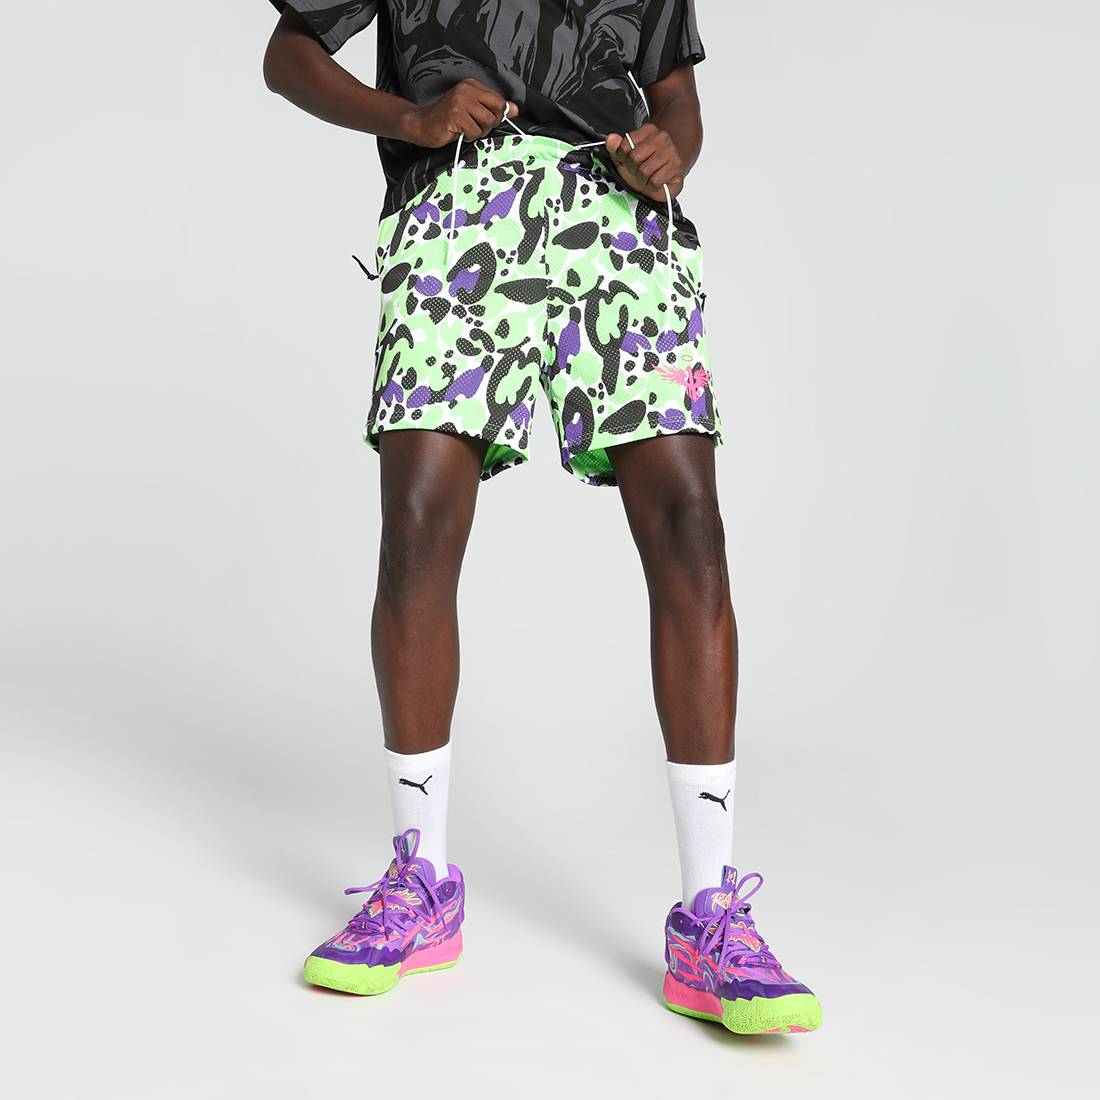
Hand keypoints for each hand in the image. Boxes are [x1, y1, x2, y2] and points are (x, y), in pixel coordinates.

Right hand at [403, 78, 517, 147]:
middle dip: (490, 124)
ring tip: (466, 130)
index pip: (499, 100)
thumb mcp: (473, 111)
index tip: (485, 121)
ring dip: (480, 132)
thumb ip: (493, 109)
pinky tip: (460, 133)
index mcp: (472, 85)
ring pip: (488, 122)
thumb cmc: (447, 120)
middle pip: (497, 110)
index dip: (497, 115)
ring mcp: (460, 101)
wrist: (422, 125)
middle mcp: (466, 89)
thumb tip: (516, 110)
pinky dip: (470, 137)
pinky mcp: (455, 114)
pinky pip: (475, 131)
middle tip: (476, 127)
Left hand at [605, 123, 684, 201]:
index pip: (625, 146)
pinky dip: (652, 186)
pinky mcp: (676, 168)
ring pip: (644, 171)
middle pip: (634, 159)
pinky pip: (654, 181)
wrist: (674, 167)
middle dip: (633, 170)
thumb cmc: (650, 162)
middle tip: (639, 170)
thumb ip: (617, 148)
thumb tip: (610, 139)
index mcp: (648, 130)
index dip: (623, 159)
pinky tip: (655, 180)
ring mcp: (670, 152)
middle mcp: (661, 138)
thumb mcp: (629, 154)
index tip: (629, 161)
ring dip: (643, 179)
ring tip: (648, 176)